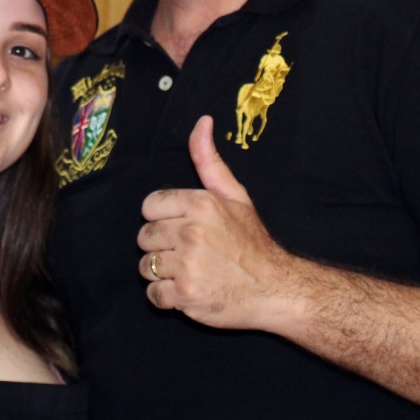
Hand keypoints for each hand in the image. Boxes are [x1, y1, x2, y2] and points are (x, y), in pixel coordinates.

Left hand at [137, 115, 294, 329]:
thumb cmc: (252, 242)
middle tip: (187, 252)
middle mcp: (191, 232)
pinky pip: (153, 295)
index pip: (149, 206)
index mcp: (200, 204)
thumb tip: (202, 122)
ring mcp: (187, 265)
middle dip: (161, 246)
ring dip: (162, 272)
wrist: (275, 288)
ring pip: (146, 266)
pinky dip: (166, 297)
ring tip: (188, 271)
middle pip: (144, 236)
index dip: (163, 218)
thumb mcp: (235, 195)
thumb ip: (209, 160)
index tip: (180, 227)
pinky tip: (187, 291)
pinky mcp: (185, 295)